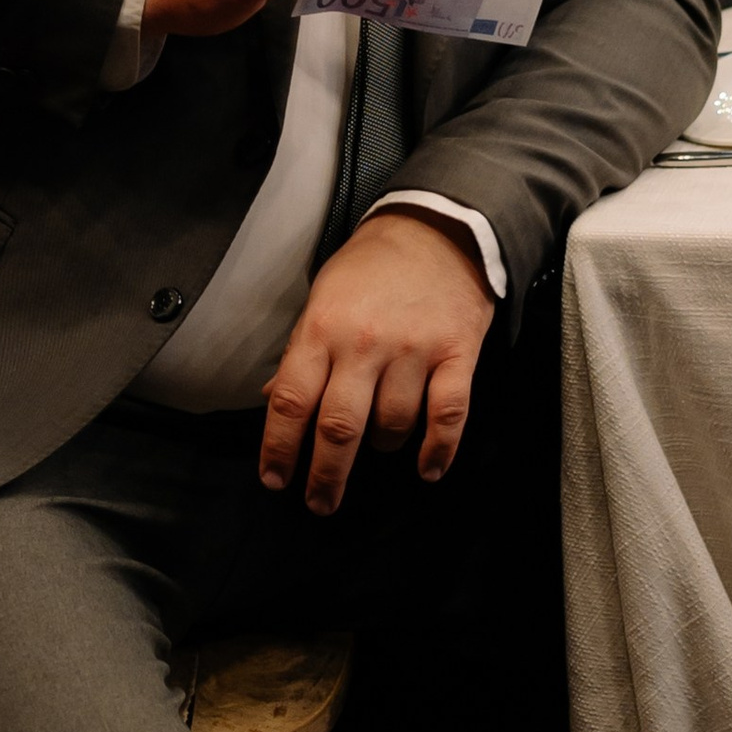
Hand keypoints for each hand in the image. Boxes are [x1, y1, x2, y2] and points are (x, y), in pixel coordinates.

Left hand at [260, 209, 493, 511]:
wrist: (438, 228)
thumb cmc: (372, 266)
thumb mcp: (322, 297)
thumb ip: (301, 351)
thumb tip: (276, 399)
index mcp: (322, 329)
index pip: (292, 401)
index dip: (280, 448)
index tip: (275, 479)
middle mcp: (364, 343)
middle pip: (339, 427)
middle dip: (326, 475)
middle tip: (319, 503)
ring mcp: (413, 350)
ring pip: (392, 426)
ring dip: (382, 447)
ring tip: (377, 444)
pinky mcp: (457, 354)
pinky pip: (447, 414)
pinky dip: (438, 449)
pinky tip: (427, 469)